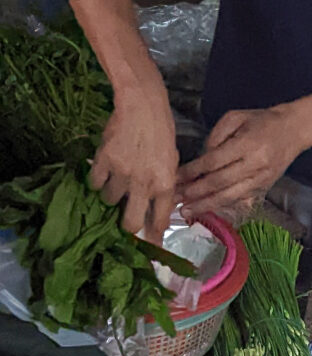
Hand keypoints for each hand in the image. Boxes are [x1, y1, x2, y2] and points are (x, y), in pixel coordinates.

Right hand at [90, 86, 178, 242]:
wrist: (143, 106)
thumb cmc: (162, 132)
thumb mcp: (172, 161)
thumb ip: (164, 184)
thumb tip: (159, 205)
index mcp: (165, 184)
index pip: (160, 220)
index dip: (154, 239)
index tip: (150, 250)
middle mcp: (144, 184)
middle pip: (130, 223)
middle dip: (127, 227)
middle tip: (124, 222)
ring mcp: (122, 174)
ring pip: (109, 201)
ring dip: (111, 197)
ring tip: (116, 183)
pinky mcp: (103, 162)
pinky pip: (95, 183)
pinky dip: (98, 180)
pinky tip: (104, 171)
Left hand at [177, 105, 304, 217]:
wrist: (294, 130)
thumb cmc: (263, 121)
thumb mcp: (236, 117)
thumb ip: (216, 137)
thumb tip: (201, 159)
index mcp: (247, 143)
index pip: (214, 161)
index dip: (193, 172)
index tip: (176, 178)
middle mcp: (255, 164)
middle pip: (220, 182)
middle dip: (195, 192)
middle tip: (175, 199)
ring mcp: (261, 179)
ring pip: (229, 196)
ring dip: (206, 205)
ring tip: (187, 211)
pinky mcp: (264, 187)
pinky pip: (239, 199)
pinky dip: (221, 205)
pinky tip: (206, 208)